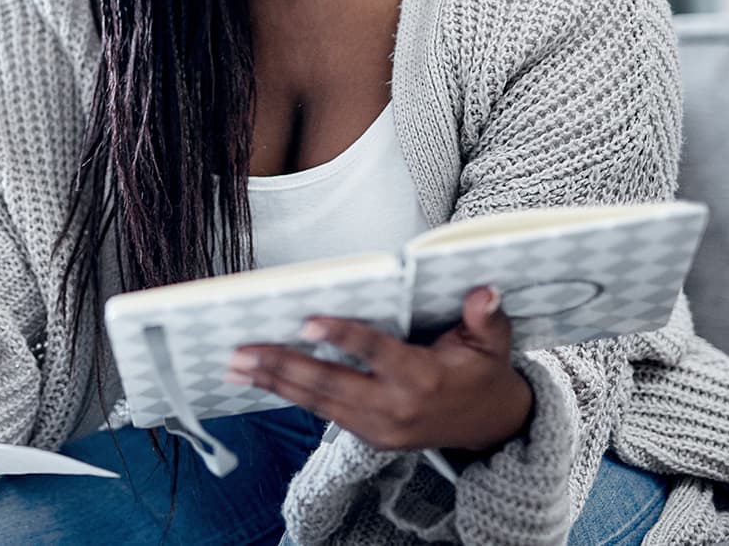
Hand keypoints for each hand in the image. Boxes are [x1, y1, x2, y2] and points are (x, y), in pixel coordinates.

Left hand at [228, 285, 533, 452]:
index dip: (342, 336)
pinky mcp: (368, 437)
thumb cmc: (484, 374)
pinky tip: (258, 380)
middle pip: (331, 384)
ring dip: (273, 382)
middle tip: (242, 350)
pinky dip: (288, 395)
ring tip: (235, 365)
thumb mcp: (494, 345)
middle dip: (283, 366)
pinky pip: (322, 413)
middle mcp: (395, 408)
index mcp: (422, 378)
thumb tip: (484, 292)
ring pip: (318, 402)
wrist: (491, 428)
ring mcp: (379, 428)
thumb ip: (486, 318)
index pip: (375, 353)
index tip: (308, 321)